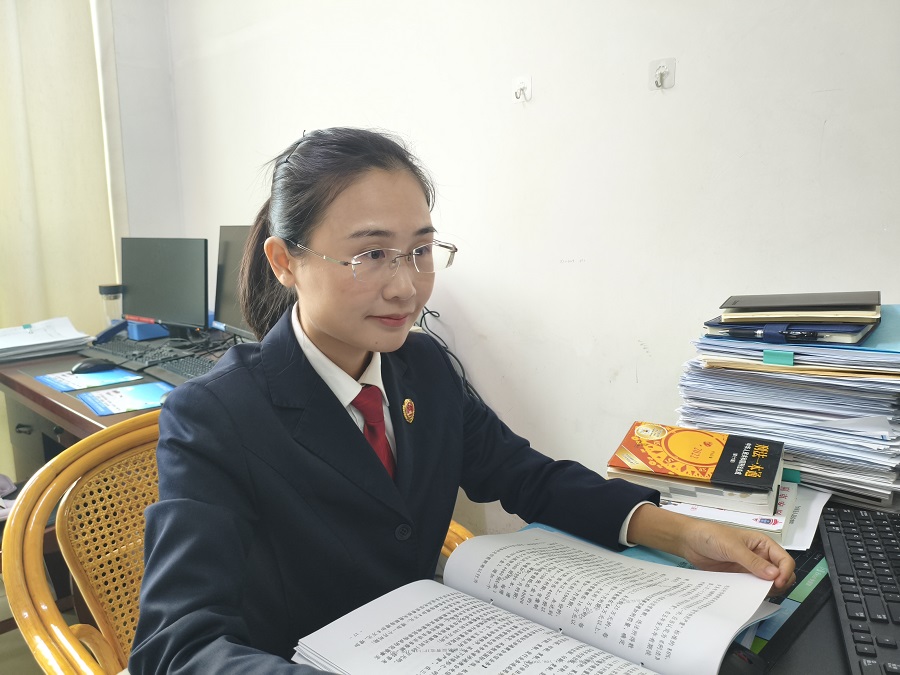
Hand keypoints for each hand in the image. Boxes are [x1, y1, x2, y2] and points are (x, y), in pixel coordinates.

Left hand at [627, 504, 795, 592]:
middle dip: (779, 584)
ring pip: (768, 584)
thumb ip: (752, 561)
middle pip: (781, 575)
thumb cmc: (710, 535)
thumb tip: (774, 574)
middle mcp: (760, 557)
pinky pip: (752, 588)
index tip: (777, 583)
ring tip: (756, 594)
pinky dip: (753, 594)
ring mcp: (750, 569)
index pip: (785, 560)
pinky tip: (747, 596)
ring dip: (766, 591)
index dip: (785, 572)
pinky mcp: (740, 577)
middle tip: (766, 590)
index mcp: (763, 544)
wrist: (689, 542)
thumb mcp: (732, 546)